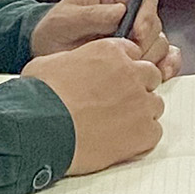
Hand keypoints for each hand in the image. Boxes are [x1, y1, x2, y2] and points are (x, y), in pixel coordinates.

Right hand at [23, 37, 167, 175]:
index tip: (114, 80)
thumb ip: (72, 60)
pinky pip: (154, 132)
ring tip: (116, 126)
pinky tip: (121, 142)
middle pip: (150, 77)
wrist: (41, 129)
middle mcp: (131, 72)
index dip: (123, 68)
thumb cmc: (39, 97)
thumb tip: (70, 67)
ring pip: (155, 104)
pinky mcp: (144, 131)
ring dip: (140, 113)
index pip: (133, 53)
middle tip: (116, 104)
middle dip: (137, 88)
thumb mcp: (49, 63)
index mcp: (110, 51)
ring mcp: (141, 102)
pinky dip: (142, 138)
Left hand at [31, 0, 179, 81]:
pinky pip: (164, 60)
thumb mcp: (64, 19)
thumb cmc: (54, 31)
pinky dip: (166, 68)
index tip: (137, 32)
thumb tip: (120, 11)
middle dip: (147, 42)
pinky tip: (159, 77)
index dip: (146, 13)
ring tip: (130, 70)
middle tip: (130, 57)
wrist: (45, 56)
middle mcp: (132, 15)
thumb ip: (90, 15)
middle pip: (156, 24)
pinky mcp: (140, 58)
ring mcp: (137, 38)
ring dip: (151, 59)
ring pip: (161, 45)